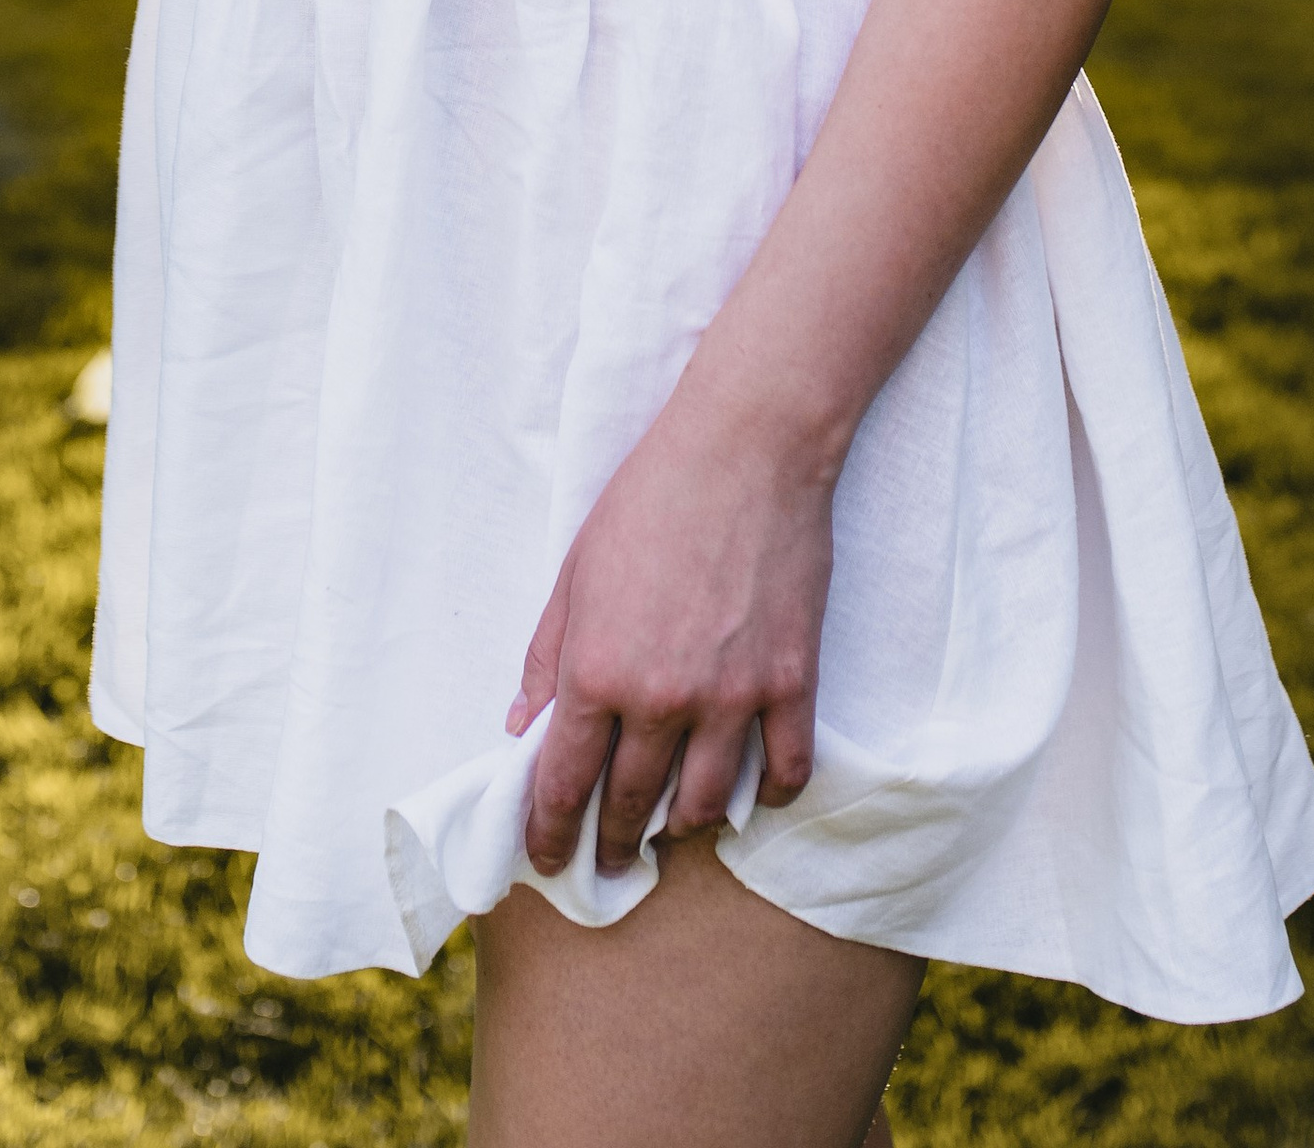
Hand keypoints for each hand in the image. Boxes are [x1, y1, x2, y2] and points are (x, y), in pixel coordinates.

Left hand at [509, 383, 834, 876]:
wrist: (746, 447)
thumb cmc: (650, 497)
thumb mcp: (575, 572)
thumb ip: (545, 657)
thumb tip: (521, 727)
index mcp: (597, 671)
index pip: (562, 785)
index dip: (549, 834)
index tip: (547, 861)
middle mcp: (661, 700)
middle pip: (633, 804)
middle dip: (614, 845)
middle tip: (610, 866)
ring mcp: (732, 697)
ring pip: (708, 804)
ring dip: (685, 826)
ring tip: (675, 827)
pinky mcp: (792, 682)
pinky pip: (786, 771)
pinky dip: (771, 794)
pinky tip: (756, 793)